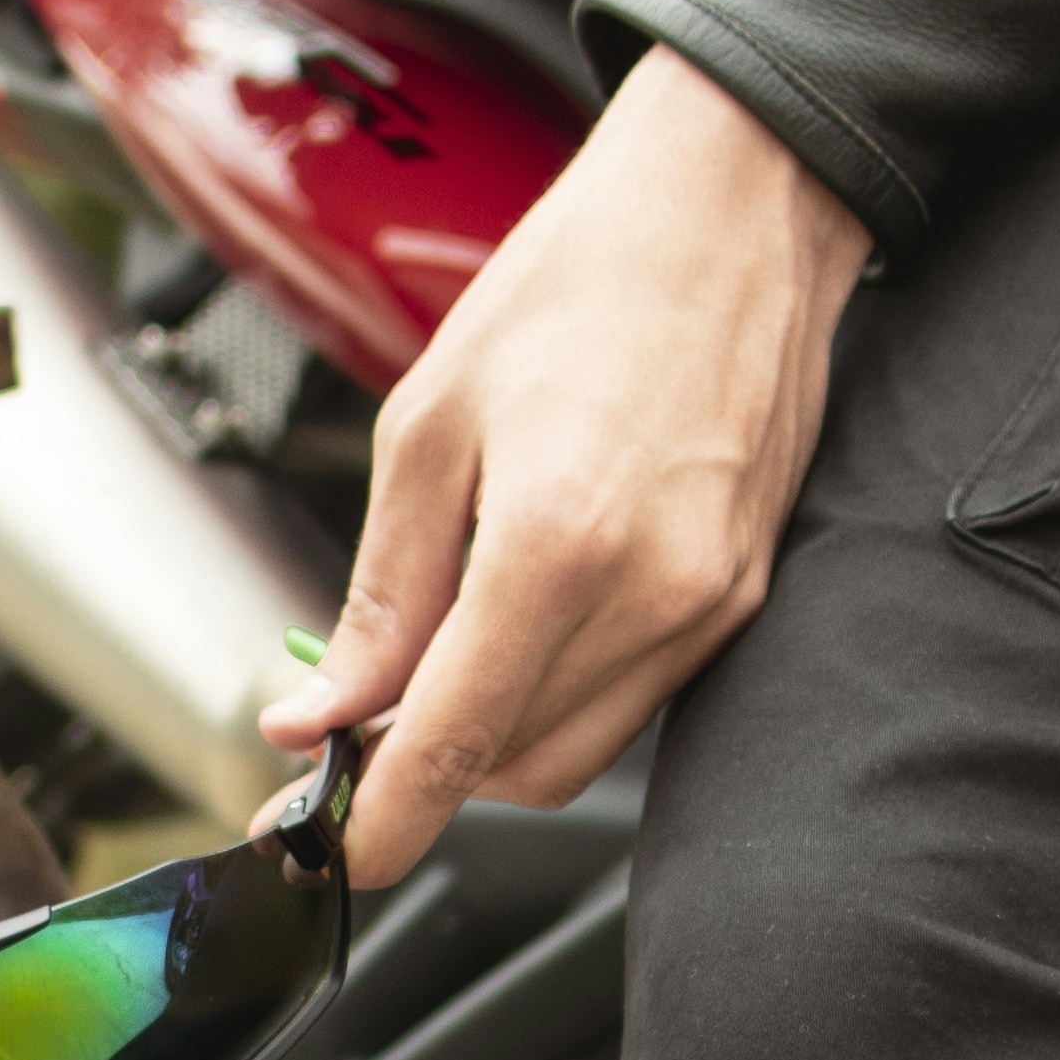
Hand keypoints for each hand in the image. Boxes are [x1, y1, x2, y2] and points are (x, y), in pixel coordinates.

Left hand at [256, 44, 872, 889]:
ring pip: (576, 751)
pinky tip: (538, 605)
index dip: (391, 819)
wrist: (735, 203)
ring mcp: (710, 604)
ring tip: (459, 630)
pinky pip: (633, 700)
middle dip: (434, 761)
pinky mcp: (741, 596)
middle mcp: (651, 594)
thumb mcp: (431, 422)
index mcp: (557, 542)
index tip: (346, 856)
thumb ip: (382, 593)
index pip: (456, 742)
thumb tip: (318, 711)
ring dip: (500, 731)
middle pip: (514, 768)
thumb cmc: (584, 279)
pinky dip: (564, 689)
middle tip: (374, 700)